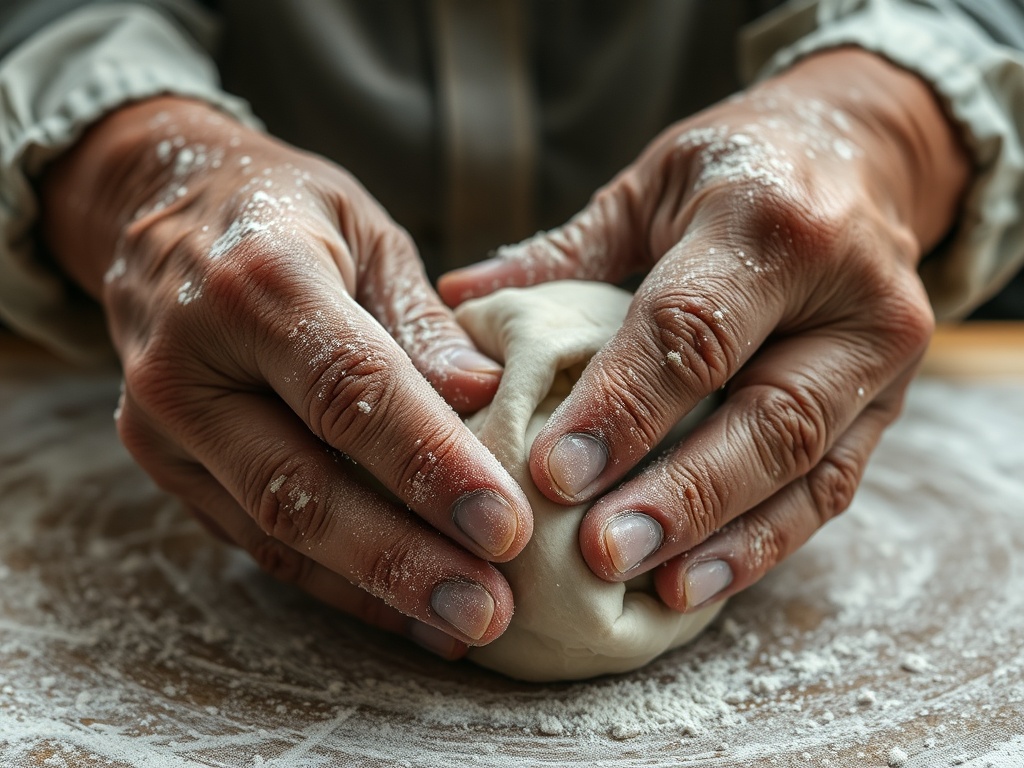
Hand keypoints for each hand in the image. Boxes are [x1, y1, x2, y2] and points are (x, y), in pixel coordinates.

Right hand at [42, 96, 532, 656]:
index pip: (350, 389)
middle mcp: (190, 365)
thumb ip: (420, 322)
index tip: (505, 526)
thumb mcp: (367, 232)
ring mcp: (164, 427)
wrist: (157, 211)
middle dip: (403, 557)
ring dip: (375, 589)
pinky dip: (334, 583)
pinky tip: (403, 611)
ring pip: (275, 529)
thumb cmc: (286, 213)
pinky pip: (256, 539)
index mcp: (257, 283)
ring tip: (462, 624)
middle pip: (301, 484)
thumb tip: (489, 395)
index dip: (430, 463)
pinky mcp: (167, 467)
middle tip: (491, 609)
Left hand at [439, 49, 968, 610]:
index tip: (552, 473)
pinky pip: (828, 491)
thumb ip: (564, 256)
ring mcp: (880, 359)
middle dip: (681, 492)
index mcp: (770, 220)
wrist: (857, 162)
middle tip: (599, 552)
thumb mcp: (647, 187)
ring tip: (650, 588)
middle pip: (767, 413)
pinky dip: (760, 543)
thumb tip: (457, 307)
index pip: (693, 329)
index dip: (623, 406)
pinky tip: (694, 582)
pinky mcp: (886, 408)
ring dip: (723, 538)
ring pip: (808, 468)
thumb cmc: (734, 173)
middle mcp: (848, 294)